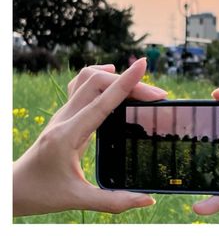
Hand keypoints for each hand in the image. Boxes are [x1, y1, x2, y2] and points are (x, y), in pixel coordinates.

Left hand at [13, 58, 166, 216]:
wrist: (12, 189)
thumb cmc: (41, 195)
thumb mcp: (78, 200)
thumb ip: (114, 201)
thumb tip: (149, 199)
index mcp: (68, 135)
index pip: (102, 100)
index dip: (126, 82)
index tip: (143, 65)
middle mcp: (64, 117)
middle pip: (99, 83)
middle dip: (131, 83)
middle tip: (158, 96)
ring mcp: (62, 112)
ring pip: (89, 77)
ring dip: (114, 76)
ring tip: (137, 85)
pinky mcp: (64, 112)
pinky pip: (80, 83)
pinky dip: (99, 75)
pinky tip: (111, 79)